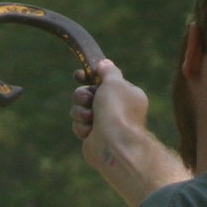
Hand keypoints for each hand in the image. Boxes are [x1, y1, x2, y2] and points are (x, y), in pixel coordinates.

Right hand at [70, 60, 184, 206]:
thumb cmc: (116, 110)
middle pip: (88, 93)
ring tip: (89, 118)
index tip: (79, 75)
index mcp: (127, 94)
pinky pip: (79, 124)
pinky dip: (82, 126)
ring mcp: (105, 123)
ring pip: (81, 109)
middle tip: (87, 100)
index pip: (105, 81)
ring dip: (81, 112)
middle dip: (82, 96)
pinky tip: (89, 132)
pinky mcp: (93, 136)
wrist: (113, 143)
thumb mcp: (114, 82)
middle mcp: (117, 108)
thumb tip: (104, 63)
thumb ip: (108, 70)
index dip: (90, 77)